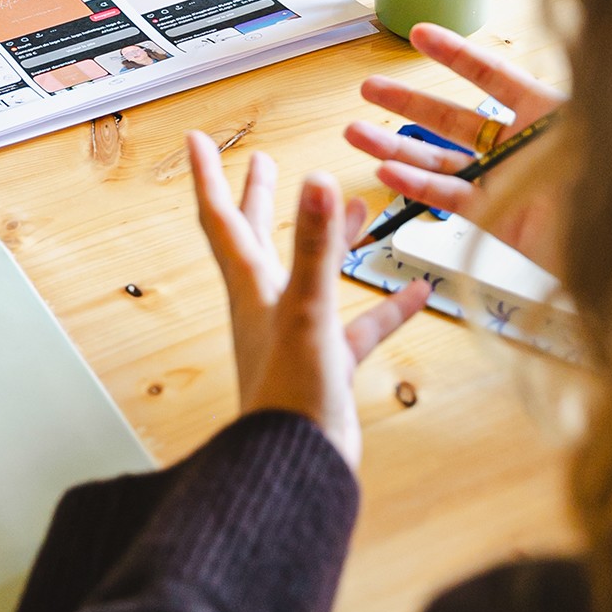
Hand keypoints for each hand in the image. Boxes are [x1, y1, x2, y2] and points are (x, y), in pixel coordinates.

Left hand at [187, 132, 428, 468]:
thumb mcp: (307, 311)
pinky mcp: (326, 366)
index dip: (209, 176)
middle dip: (258, 198)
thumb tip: (317, 179)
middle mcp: (267, 306)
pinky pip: (358, 325)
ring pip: (312, 275)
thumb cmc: (289, 398)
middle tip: (261, 161)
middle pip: (257, 239)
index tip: (196, 139)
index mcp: (251, 287)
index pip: (222, 219)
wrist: (297, 472)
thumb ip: (316, 247)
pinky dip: (384, 306)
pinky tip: (414, 290)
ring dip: (330, 240)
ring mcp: (297, 335)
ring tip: (355, 206)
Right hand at [344, 24, 566, 274]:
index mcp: (544, 113)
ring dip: (396, 146)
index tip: (421, 33)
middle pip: (453, 117)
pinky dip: (417, 185)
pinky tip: (387, 172)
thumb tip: (531, 65)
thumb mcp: (592, 132)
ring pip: (439, 159)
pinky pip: (448, 197)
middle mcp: (517, 144)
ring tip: (355, 134)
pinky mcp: (494, 219)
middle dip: (409, 102)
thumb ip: (557, 102)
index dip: (456, 55)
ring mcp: (502, 181)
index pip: (493, 77)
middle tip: (369, 88)